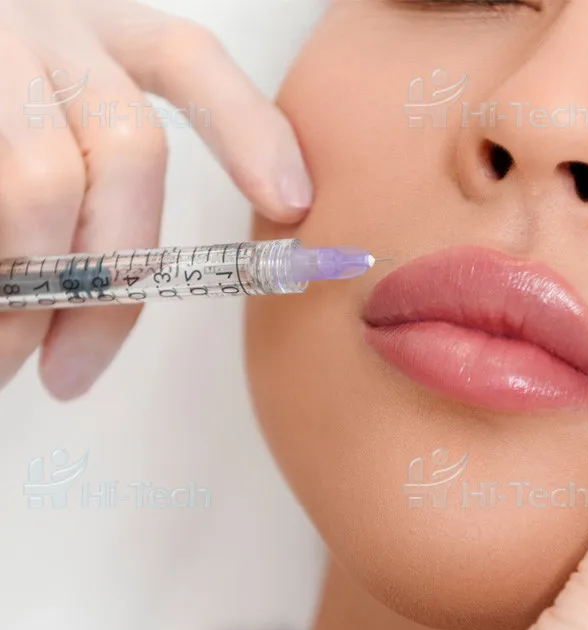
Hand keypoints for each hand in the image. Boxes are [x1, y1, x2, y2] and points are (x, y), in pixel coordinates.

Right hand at [0, 0, 312, 399]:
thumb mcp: (28, 128)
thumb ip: (79, 190)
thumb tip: (93, 316)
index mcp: (84, 27)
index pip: (186, 59)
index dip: (248, 129)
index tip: (293, 205)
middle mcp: (36, 16)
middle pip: (130, 149)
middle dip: (108, 280)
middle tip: (69, 372)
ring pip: (41, 180)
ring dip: (27, 292)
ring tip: (3, 360)